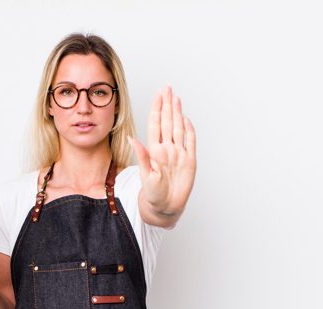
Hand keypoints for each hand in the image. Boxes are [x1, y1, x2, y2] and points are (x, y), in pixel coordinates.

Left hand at [129, 85, 196, 215]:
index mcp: (155, 150)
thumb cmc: (152, 193)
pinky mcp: (189, 161)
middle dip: (167, 104)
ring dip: (177, 113)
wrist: (165, 206)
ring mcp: (178, 153)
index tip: (158, 94)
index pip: (156, 124)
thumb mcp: (146, 176)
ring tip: (175, 98)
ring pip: (178, 128)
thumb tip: (132, 139)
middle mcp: (167, 149)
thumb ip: (142, 156)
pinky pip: (190, 142)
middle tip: (167, 88)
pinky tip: (186, 118)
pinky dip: (189, 130)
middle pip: (168, 122)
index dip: (157, 109)